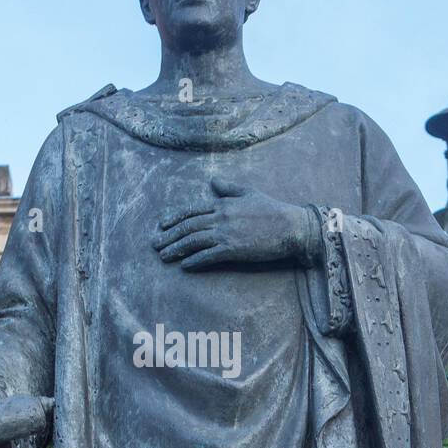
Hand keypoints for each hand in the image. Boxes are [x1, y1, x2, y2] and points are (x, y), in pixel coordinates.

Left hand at [153, 177, 316, 269]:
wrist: (291, 226)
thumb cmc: (273, 210)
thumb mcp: (249, 193)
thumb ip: (229, 188)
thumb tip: (213, 181)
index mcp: (223, 204)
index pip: (191, 210)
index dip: (174, 218)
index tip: (161, 225)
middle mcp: (220, 217)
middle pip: (187, 227)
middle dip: (169, 236)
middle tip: (155, 245)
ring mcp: (226, 234)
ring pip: (193, 241)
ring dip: (176, 249)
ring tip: (165, 256)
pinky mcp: (233, 249)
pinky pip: (208, 255)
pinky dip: (194, 260)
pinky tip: (184, 265)